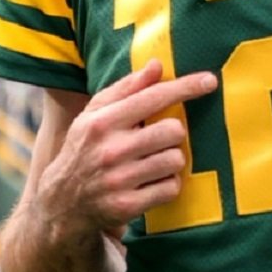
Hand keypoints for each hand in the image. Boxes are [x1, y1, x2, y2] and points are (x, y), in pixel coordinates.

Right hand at [36, 59, 216, 239]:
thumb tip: (156, 66)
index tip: (209, 81)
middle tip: (156, 139)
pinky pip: (171, 188)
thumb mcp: (94, 114)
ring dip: (170, 159)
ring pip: (175, 160)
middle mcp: (110, 150)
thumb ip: (125, 89)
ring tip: (152, 161)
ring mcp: (119, 180)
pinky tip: (150, 182)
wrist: (62, 202)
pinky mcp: (128, 205)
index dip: (185, 88)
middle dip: (172, 133)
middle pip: (173, 131)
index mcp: (101, 122)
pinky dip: (167, 184)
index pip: (153, 98)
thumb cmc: (85, 149)